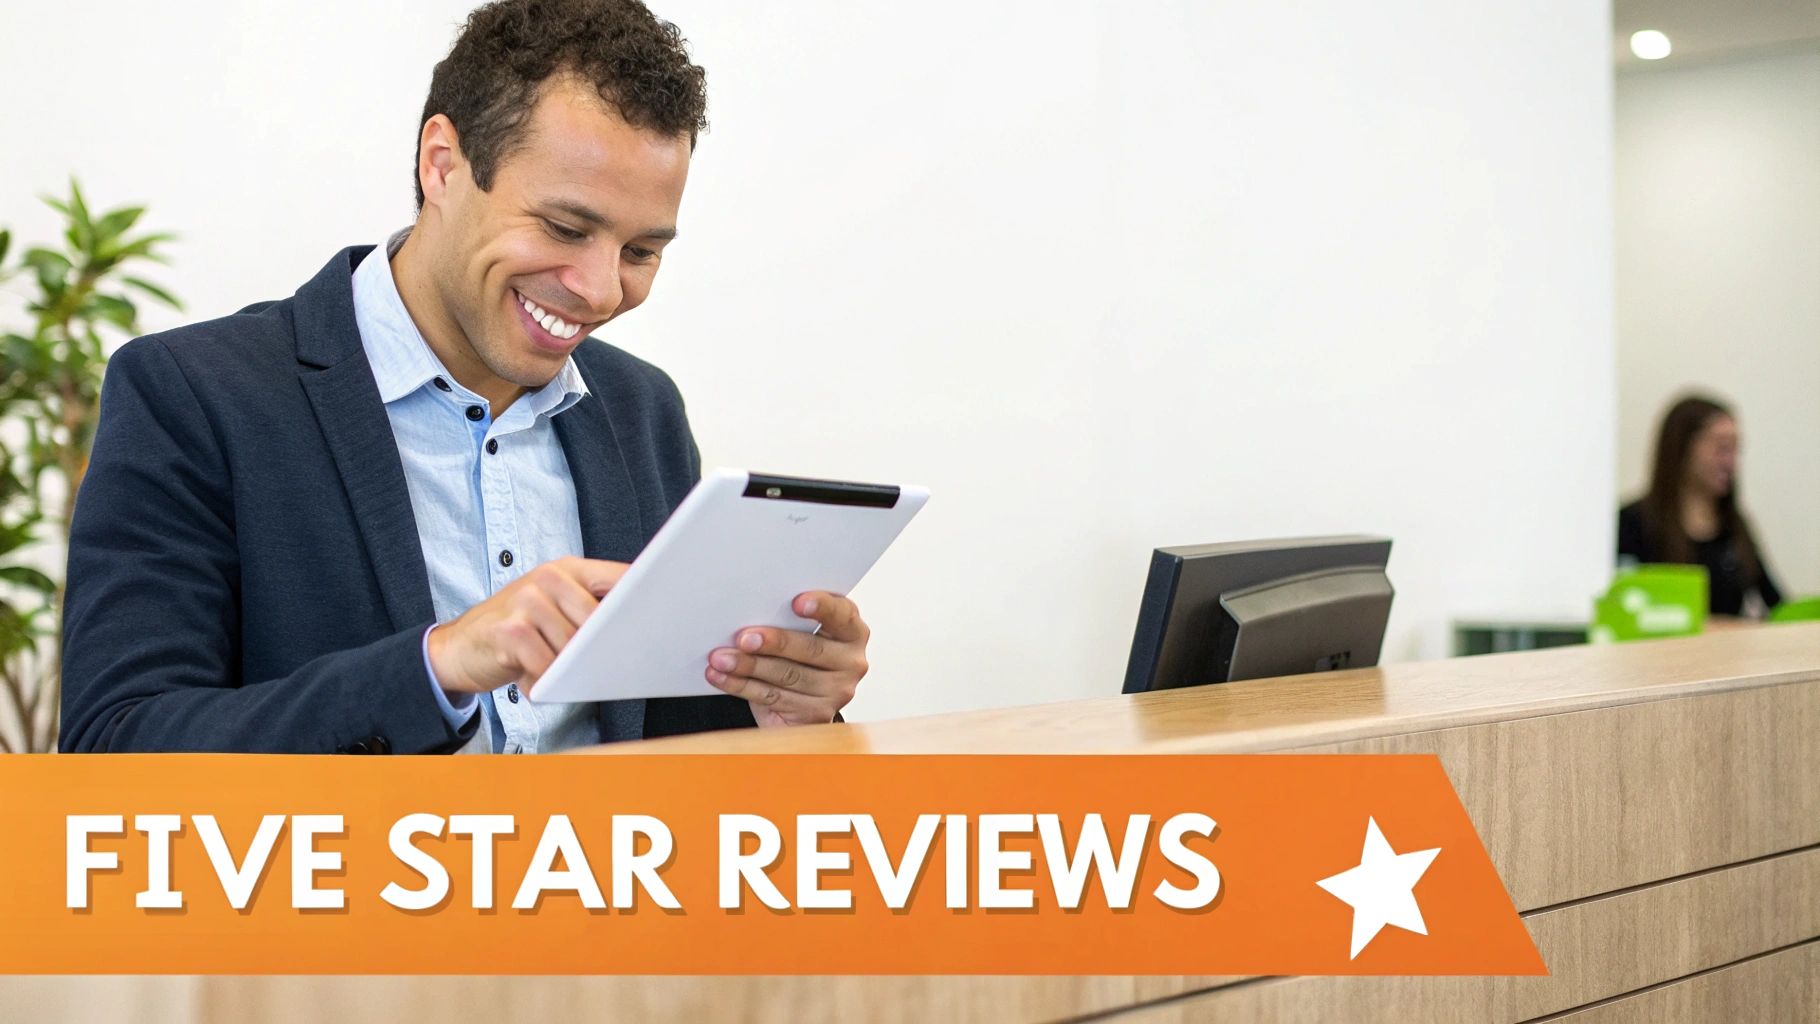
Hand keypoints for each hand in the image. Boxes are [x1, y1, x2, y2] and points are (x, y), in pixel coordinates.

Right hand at [427, 556, 627, 694]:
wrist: (459, 646)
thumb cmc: (517, 629)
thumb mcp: (554, 607)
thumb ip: (591, 607)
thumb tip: (641, 624)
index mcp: (568, 569)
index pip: (620, 577)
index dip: (643, 598)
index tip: (666, 617)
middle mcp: (548, 578)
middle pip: (600, 621)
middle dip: (598, 649)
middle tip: (590, 664)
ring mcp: (527, 601)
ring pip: (574, 648)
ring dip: (565, 670)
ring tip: (549, 668)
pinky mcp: (510, 630)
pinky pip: (547, 666)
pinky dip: (543, 682)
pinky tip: (531, 678)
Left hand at [705, 592, 869, 727]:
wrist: (802, 703)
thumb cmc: (799, 655)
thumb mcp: (803, 633)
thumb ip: (790, 620)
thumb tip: (752, 610)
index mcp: (852, 631)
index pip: (842, 615)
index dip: (821, 606)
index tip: (796, 602)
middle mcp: (852, 662)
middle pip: (811, 648)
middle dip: (774, 642)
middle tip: (743, 637)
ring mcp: (837, 692)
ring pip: (788, 675)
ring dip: (748, 665)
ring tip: (720, 657)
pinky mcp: (815, 715)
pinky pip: (773, 697)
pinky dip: (741, 685)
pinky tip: (720, 675)